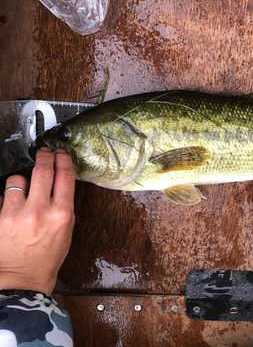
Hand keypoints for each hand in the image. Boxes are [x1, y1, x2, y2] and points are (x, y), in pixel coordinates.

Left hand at [0, 148, 74, 294]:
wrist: (23, 277)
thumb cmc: (47, 256)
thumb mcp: (67, 230)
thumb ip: (63, 205)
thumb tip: (59, 182)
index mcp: (62, 214)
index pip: (64, 176)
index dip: (63, 160)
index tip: (61, 154)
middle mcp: (39, 211)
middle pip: (42, 171)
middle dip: (44, 158)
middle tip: (44, 153)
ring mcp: (16, 214)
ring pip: (17, 180)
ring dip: (22, 182)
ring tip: (24, 191)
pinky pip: (2, 195)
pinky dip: (7, 197)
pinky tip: (12, 207)